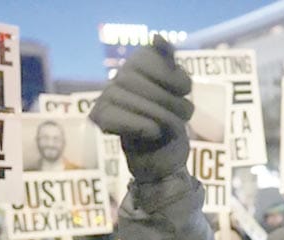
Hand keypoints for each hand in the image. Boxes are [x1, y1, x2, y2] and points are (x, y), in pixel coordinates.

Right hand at [90, 36, 192, 182]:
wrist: (159, 157)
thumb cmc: (170, 121)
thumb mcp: (178, 90)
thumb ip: (168, 62)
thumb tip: (157, 39)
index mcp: (137, 63)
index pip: (157, 60)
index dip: (177, 80)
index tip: (183, 91)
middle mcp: (119, 76)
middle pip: (154, 87)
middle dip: (176, 105)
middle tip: (181, 115)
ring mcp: (106, 96)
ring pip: (145, 105)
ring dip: (166, 121)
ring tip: (167, 127)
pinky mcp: (99, 117)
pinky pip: (130, 120)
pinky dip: (146, 128)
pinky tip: (153, 133)